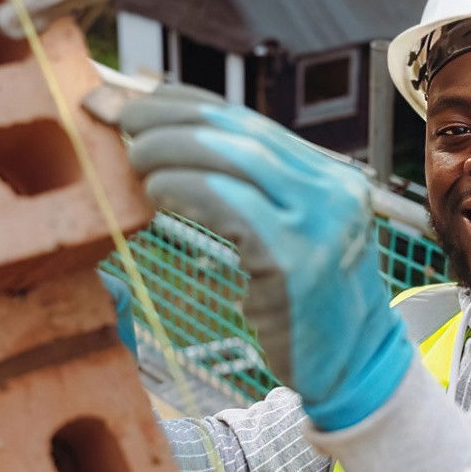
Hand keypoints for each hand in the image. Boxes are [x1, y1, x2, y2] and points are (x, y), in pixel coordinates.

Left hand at [120, 85, 412, 430]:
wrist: (355, 372)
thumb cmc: (306, 308)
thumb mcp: (293, 238)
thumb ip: (253, 197)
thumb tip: (172, 152)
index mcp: (332, 177)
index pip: (249, 122)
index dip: (185, 103)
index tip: (134, 99)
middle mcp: (335, 190)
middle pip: (239, 131)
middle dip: (168, 116)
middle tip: (116, 117)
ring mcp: (321, 224)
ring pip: (235, 158)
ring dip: (171, 148)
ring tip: (131, 156)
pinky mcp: (299, 261)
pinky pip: (232, 205)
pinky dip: (186, 188)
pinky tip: (155, 191)